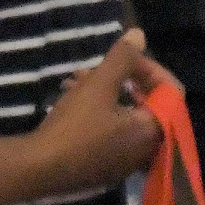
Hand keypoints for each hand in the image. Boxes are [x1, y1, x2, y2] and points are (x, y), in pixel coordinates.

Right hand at [22, 29, 166, 199]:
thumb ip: (123, 58)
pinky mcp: (102, 168)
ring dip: (103, 92)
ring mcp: (124, 162)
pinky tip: (69, 99)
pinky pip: (110, 132)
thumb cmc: (73, 127)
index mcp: (154, 130)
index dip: (149, 68)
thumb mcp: (98, 85)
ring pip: (123, 115)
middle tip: (96, 67)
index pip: (170, 91)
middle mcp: (146, 149)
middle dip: (121, 78)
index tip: (125, 56)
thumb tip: (139, 34)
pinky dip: (97, 113)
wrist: (34, 170)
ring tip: (74, 79)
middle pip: (145, 103)